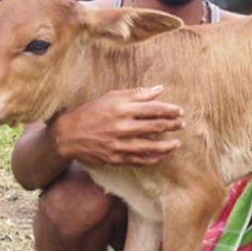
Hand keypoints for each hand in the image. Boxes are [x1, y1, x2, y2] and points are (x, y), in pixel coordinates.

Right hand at [52, 86, 183, 165]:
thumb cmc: (92, 111)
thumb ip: (137, 94)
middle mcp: (121, 127)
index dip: (169, 111)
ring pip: (150, 147)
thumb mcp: (112, 97)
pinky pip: (139, 160)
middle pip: (154, 127)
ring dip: (166, 146)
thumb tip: (160, 90)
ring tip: (177, 144)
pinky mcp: (115, 158)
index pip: (153, 109)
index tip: (180, 112)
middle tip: (182, 125)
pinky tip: (161, 156)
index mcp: (121, 109)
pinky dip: (153, 158)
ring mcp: (118, 144)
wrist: (69, 134)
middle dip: (172, 126)